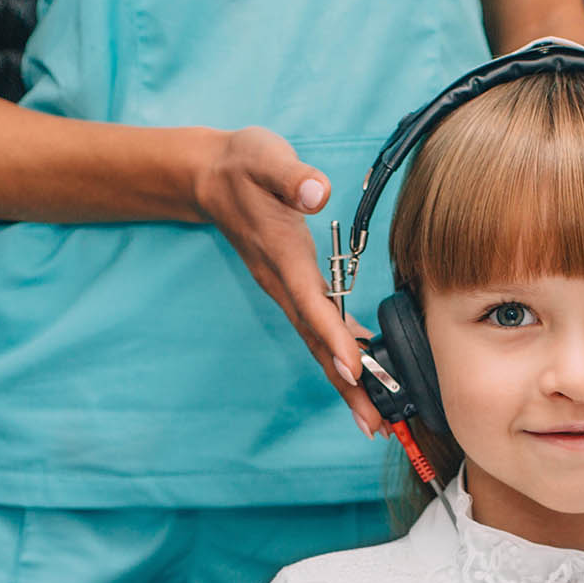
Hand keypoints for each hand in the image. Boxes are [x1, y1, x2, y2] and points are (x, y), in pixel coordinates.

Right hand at [192, 126, 385, 436]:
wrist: (210, 177)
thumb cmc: (243, 167)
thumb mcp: (265, 157)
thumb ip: (291, 175)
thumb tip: (316, 190)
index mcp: (282, 255)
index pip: (310, 302)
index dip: (332, 337)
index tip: (354, 370)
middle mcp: (282, 283)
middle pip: (315, 341)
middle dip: (344, 384)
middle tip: (372, 425)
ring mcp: (285, 290)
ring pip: (317, 343)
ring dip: (344, 382)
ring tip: (374, 419)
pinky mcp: (291, 289)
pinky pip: (318, 330)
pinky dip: (341, 356)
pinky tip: (365, 374)